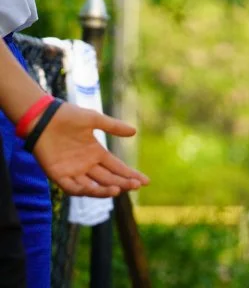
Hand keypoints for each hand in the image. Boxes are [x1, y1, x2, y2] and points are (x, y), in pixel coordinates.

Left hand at [32, 102, 148, 196]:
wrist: (43, 117)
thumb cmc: (69, 116)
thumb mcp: (95, 119)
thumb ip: (113, 127)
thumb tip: (134, 132)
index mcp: (96, 153)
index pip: (117, 167)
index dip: (131, 174)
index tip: (146, 181)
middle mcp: (87, 165)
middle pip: (108, 179)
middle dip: (123, 183)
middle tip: (135, 185)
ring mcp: (73, 171)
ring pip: (92, 186)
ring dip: (105, 190)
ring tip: (118, 190)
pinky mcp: (58, 174)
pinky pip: (72, 187)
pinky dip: (83, 190)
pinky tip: (94, 189)